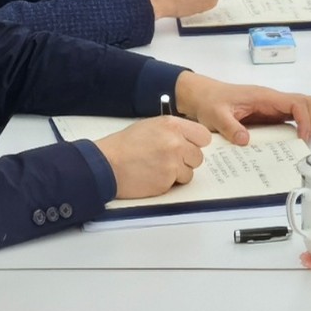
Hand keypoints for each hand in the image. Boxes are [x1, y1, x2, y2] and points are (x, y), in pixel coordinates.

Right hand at [91, 115, 213, 198]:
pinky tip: (152, 176)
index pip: (203, 136)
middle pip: (198, 157)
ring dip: (177, 173)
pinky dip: (167, 183)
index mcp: (172, 125)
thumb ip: (173, 131)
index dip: (196, 144)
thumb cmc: (124, 145)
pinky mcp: (166, 182)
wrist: (106, 164)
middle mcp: (175, 143)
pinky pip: (176, 184)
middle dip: (186, 160)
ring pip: (189, 172)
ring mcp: (172, 163)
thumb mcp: (150, 126)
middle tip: (168, 160)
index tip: (189, 147)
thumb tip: (189, 139)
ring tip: (157, 168)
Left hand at [172, 71, 310, 144]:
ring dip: (306, 126)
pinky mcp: (268, 116)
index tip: (302, 138)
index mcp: (264, 97)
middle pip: (306, 103)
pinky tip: (286, 146)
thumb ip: (230, 127)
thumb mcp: (216, 115)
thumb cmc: (210, 102)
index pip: (297, 102)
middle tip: (304, 143)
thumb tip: (246, 140)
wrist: (202, 96)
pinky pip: (289, 120)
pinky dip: (295, 131)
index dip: (306, 119)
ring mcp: (271, 108)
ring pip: (300, 111)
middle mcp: (272, 100)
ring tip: (298, 147)